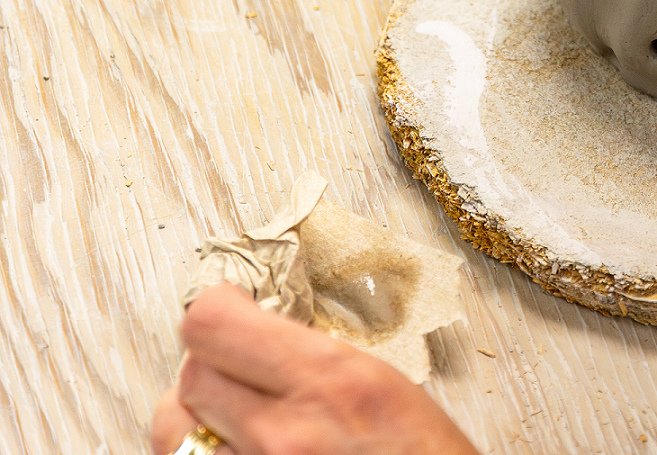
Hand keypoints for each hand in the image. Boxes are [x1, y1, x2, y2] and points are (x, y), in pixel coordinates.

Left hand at [151, 285, 477, 454]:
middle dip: (213, 369)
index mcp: (333, 385)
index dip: (216, 311)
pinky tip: (245, 452)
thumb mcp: (390, 393)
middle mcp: (282, 436)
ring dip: (198, 422)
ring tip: (237, 425)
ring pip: (173, 432)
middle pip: (189, 377)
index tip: (231, 309)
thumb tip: (264, 341)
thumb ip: (317, 365)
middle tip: (243, 375)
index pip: (213, 326)